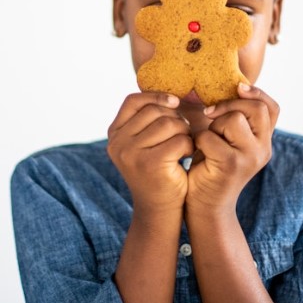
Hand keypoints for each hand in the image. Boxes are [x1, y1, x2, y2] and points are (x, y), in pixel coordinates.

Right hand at [107, 92, 194, 213]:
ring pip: (169, 124)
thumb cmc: (157, 170)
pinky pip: (179, 140)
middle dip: (175, 118)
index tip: (174, 103)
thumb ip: (147, 120)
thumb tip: (171, 93)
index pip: (133, 101)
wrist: (159, 209)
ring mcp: (131, 153)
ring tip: (185, 144)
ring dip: (184, 132)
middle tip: (183, 133)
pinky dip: (189, 145)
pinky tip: (187, 155)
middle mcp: (117, 142)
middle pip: (154, 111)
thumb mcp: (144, 142)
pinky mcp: (150, 163)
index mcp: (114, 134)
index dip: (155, 97)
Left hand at [186, 83, 280, 214]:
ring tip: (207, 142)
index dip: (258, 93)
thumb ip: (232, 121)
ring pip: (235, 120)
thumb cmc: (210, 169)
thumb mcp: (225, 142)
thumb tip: (229, 87)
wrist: (205, 208)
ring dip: (214, 126)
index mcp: (263, 142)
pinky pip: (211, 137)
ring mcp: (250, 158)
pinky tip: (196, 154)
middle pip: (256, 109)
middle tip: (209, 114)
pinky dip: (198, 141)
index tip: (239, 87)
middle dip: (230, 105)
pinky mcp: (231, 165)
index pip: (272, 109)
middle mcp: (263, 150)